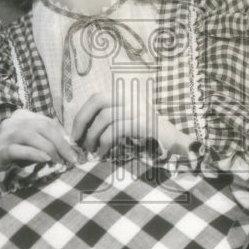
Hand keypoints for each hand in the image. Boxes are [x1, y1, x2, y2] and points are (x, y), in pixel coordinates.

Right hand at [0, 108, 78, 181]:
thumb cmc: (15, 155)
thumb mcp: (33, 144)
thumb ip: (47, 140)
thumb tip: (70, 147)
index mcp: (22, 116)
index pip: (48, 122)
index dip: (63, 137)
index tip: (73, 153)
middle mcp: (12, 122)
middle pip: (42, 126)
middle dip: (60, 143)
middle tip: (70, 158)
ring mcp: (4, 135)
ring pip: (31, 135)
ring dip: (49, 148)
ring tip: (57, 161)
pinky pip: (18, 149)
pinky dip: (34, 153)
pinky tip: (45, 159)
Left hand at [71, 91, 187, 158]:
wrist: (173, 141)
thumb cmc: (146, 134)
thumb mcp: (128, 120)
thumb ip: (110, 118)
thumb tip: (82, 129)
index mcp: (125, 95)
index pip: (97, 96)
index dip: (83, 113)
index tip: (75, 132)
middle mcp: (131, 98)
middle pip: (99, 100)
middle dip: (82, 120)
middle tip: (78, 140)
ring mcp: (137, 109)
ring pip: (105, 118)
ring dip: (93, 136)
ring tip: (92, 150)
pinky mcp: (142, 123)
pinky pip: (115, 130)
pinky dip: (104, 143)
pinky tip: (103, 153)